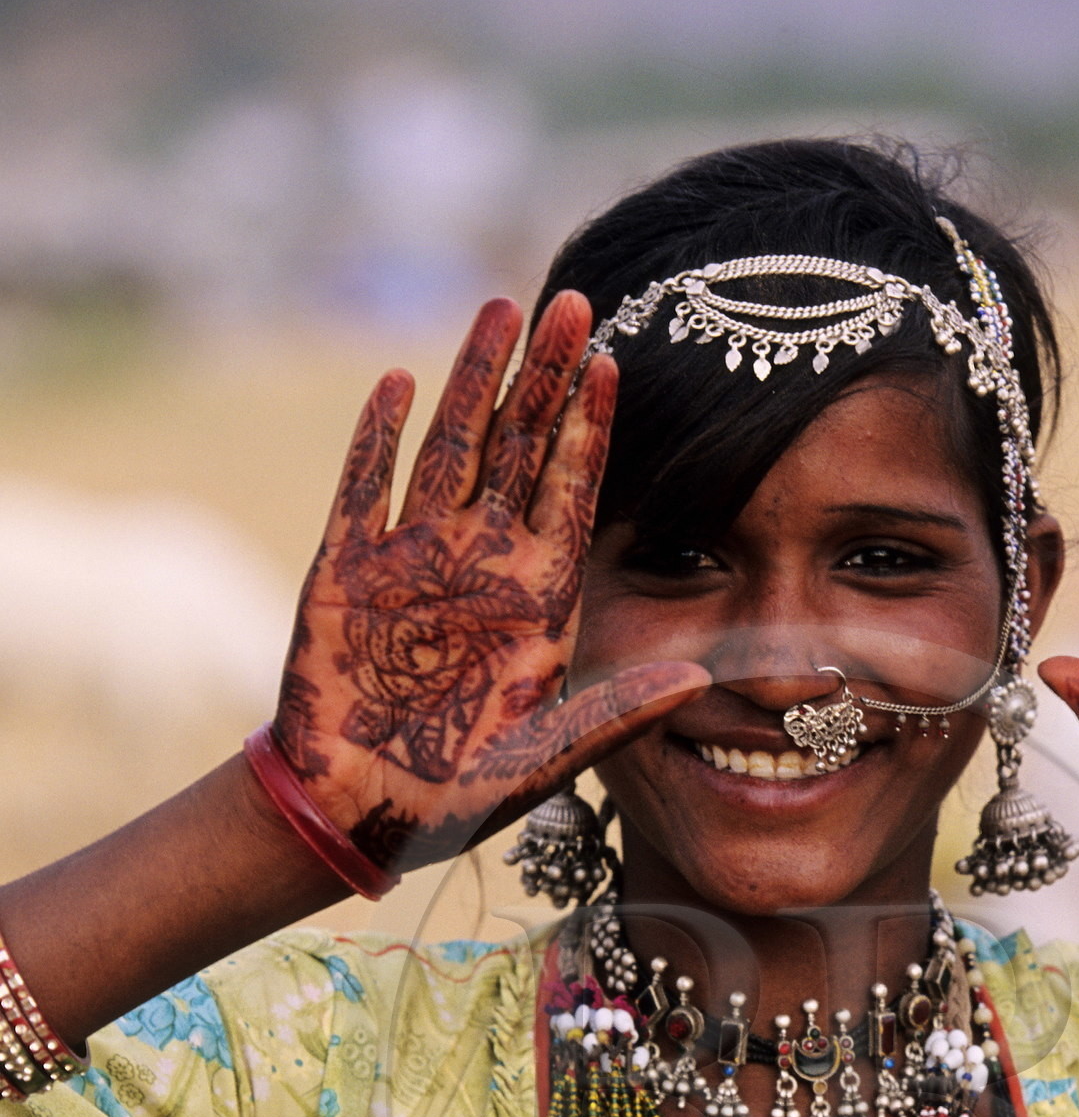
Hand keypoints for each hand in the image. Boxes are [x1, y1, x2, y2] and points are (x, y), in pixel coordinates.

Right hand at [275, 292, 705, 874]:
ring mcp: (411, 559)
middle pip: (517, 449)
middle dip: (545, 378)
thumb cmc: (454, 794)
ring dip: (473, 381)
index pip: (571, 493)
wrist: (356, 813)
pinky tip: (401, 381)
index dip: (591, 429)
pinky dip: (379, 436)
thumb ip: (615, 711)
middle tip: (574, 303)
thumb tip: (695, 679)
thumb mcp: (546, 757)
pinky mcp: (345, 570)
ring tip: (502, 311)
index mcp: (534, 599)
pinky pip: (364, 487)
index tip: (615, 362)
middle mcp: (478, 564)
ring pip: (448, 448)